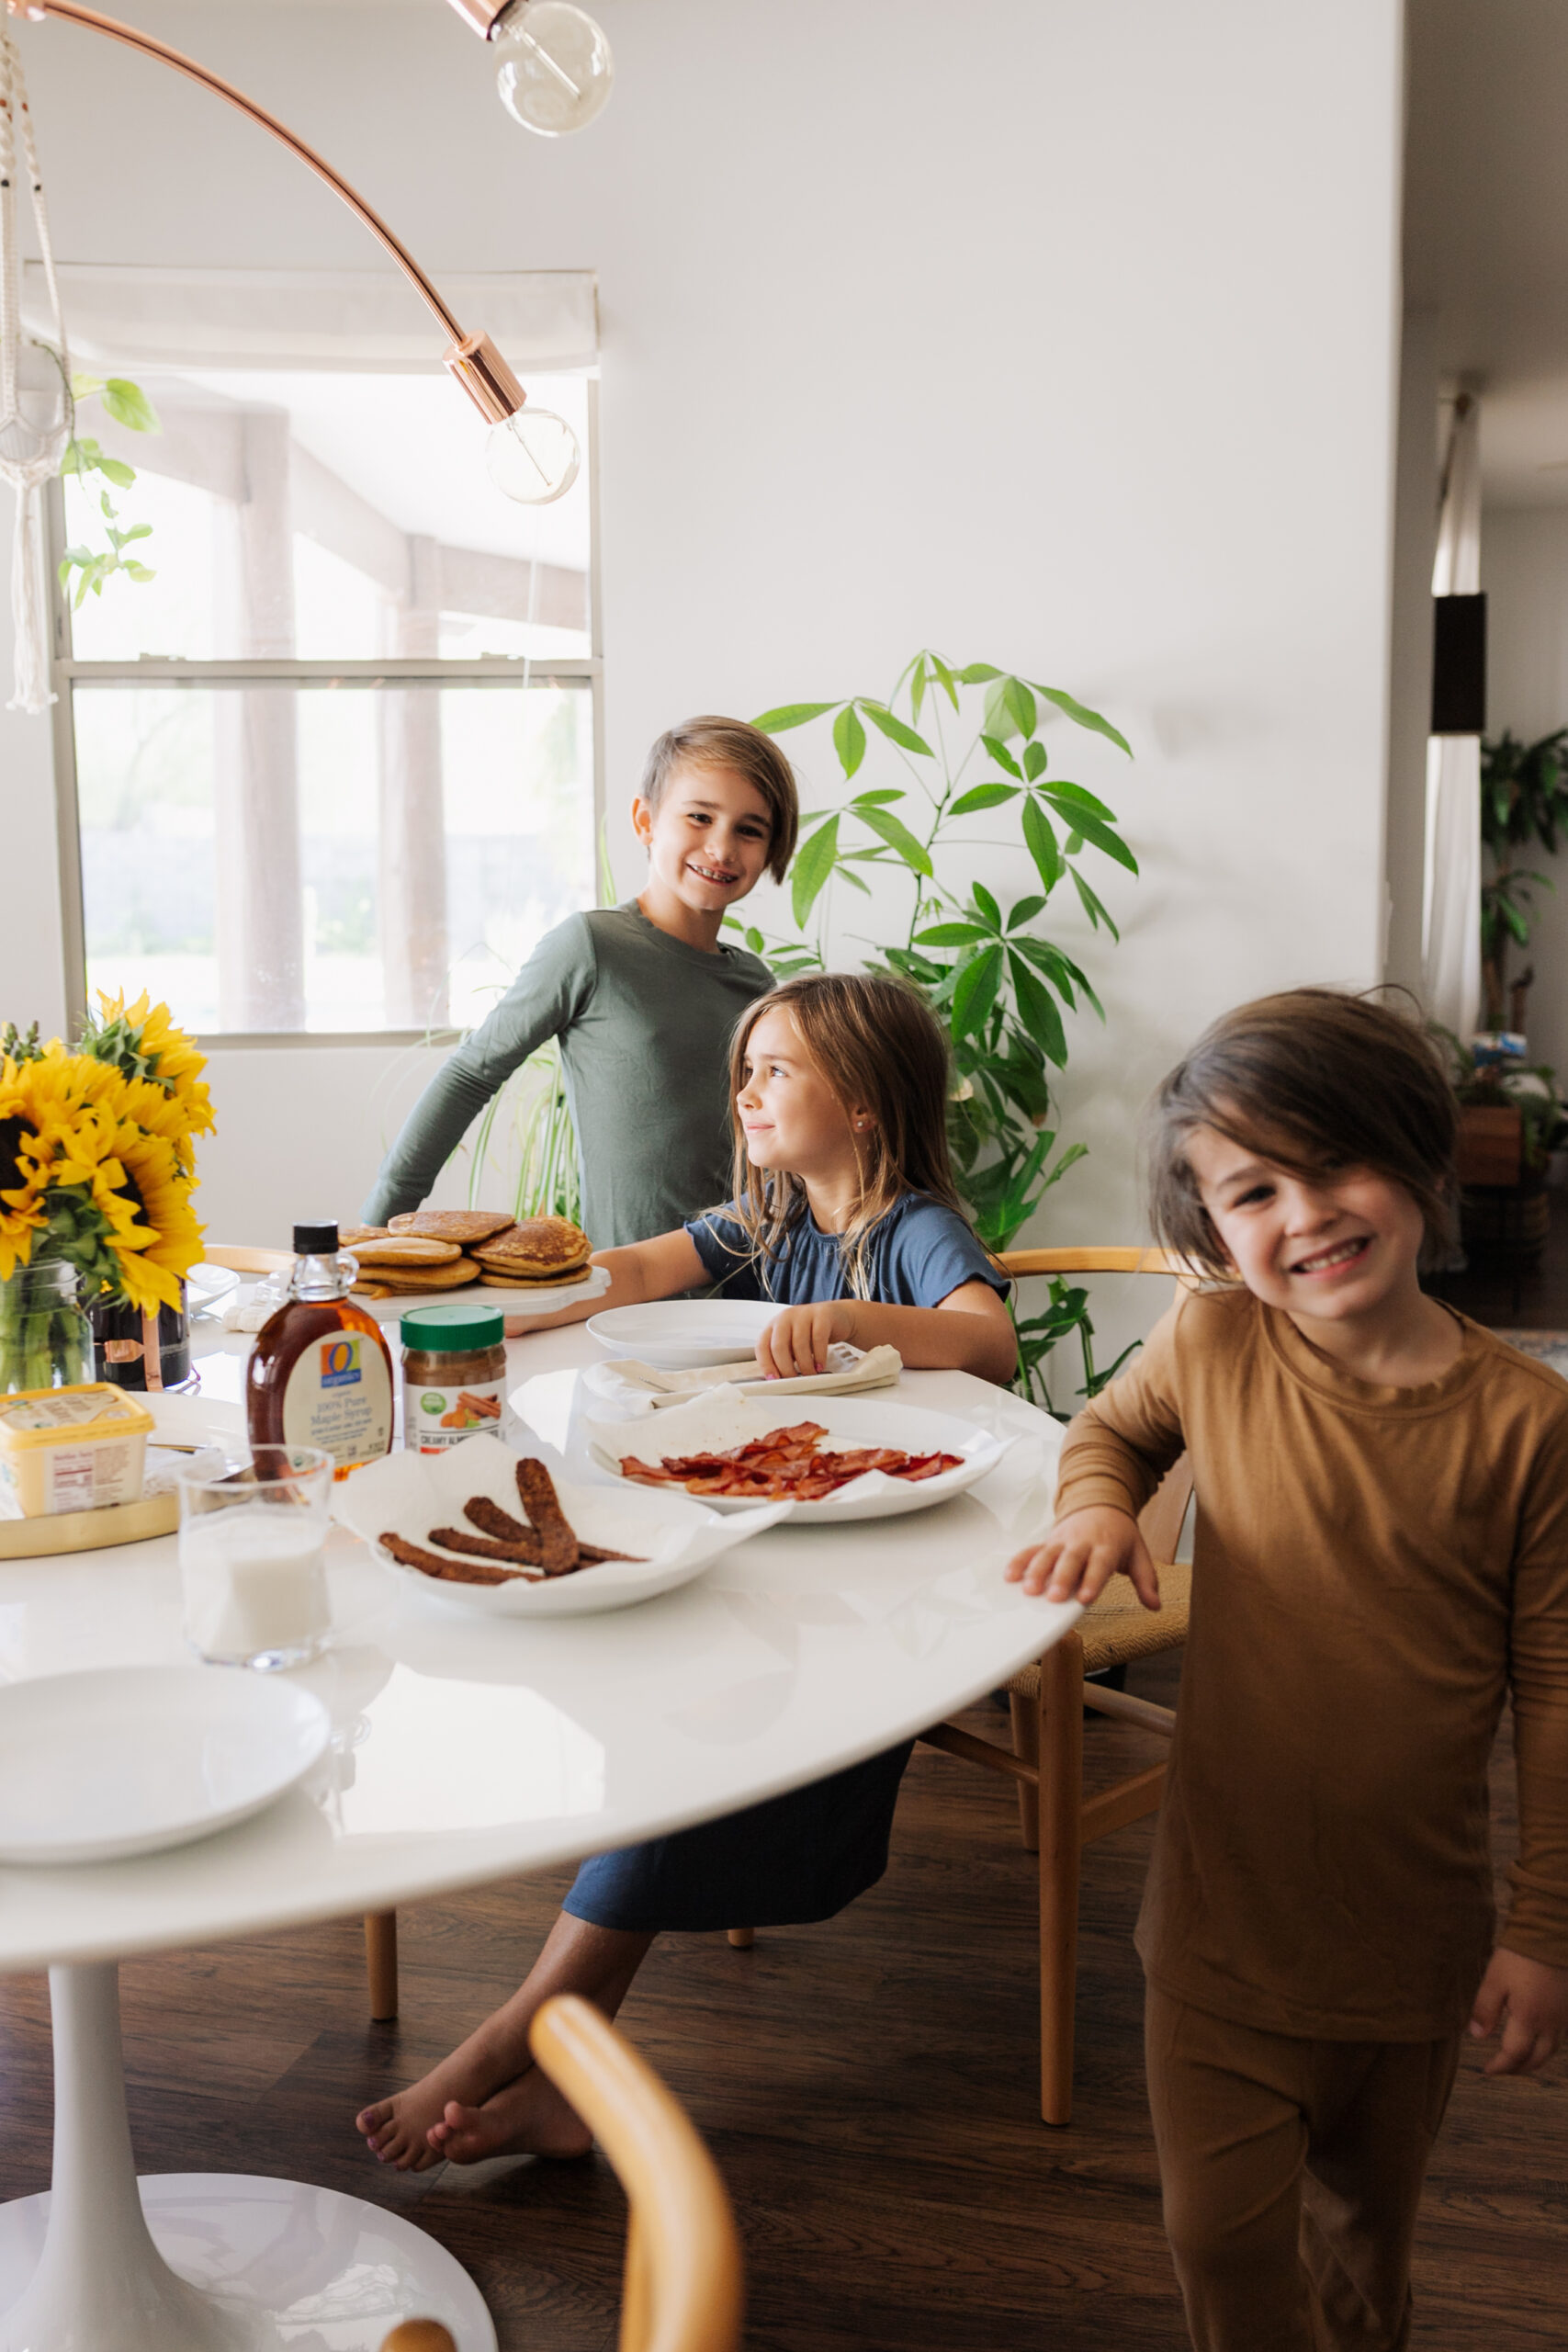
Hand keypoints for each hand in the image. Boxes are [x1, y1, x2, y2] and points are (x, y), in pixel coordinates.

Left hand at [756, 1302, 856, 1379]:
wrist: (837, 1316)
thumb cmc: (811, 1332)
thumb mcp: (793, 1342)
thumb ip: (784, 1356)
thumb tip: (778, 1378)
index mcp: (774, 1325)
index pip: (762, 1345)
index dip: (766, 1364)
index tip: (774, 1379)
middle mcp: (786, 1317)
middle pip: (779, 1346)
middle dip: (786, 1368)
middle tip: (794, 1379)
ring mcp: (803, 1314)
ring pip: (799, 1344)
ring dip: (804, 1365)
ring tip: (810, 1374)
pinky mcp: (822, 1315)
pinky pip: (818, 1338)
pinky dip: (819, 1356)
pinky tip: (820, 1365)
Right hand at [1004, 1505, 1160, 1609]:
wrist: (1101, 1503)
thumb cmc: (1119, 1535)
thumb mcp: (1138, 1554)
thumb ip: (1146, 1581)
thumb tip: (1155, 1604)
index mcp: (1107, 1546)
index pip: (1100, 1564)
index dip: (1092, 1580)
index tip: (1085, 1597)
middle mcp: (1083, 1542)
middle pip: (1071, 1561)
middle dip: (1061, 1579)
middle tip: (1054, 1597)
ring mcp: (1063, 1541)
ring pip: (1048, 1555)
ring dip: (1037, 1572)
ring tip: (1029, 1589)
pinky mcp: (1049, 1541)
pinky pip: (1032, 1550)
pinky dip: (1020, 1562)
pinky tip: (1010, 1575)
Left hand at [1468, 1947, 1567, 2075]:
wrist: (1550, 1935)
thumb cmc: (1519, 1956)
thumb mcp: (1494, 1980)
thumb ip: (1485, 2009)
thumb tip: (1477, 2035)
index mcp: (1529, 2019)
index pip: (1514, 2054)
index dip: (1500, 2065)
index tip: (1487, 2070)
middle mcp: (1550, 2024)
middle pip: (1537, 2059)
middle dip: (1517, 2069)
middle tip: (1501, 2069)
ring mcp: (1562, 2017)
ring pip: (1550, 2051)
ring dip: (1533, 2060)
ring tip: (1516, 2059)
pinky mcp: (1567, 2008)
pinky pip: (1558, 2038)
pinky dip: (1544, 2047)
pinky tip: (1534, 2040)